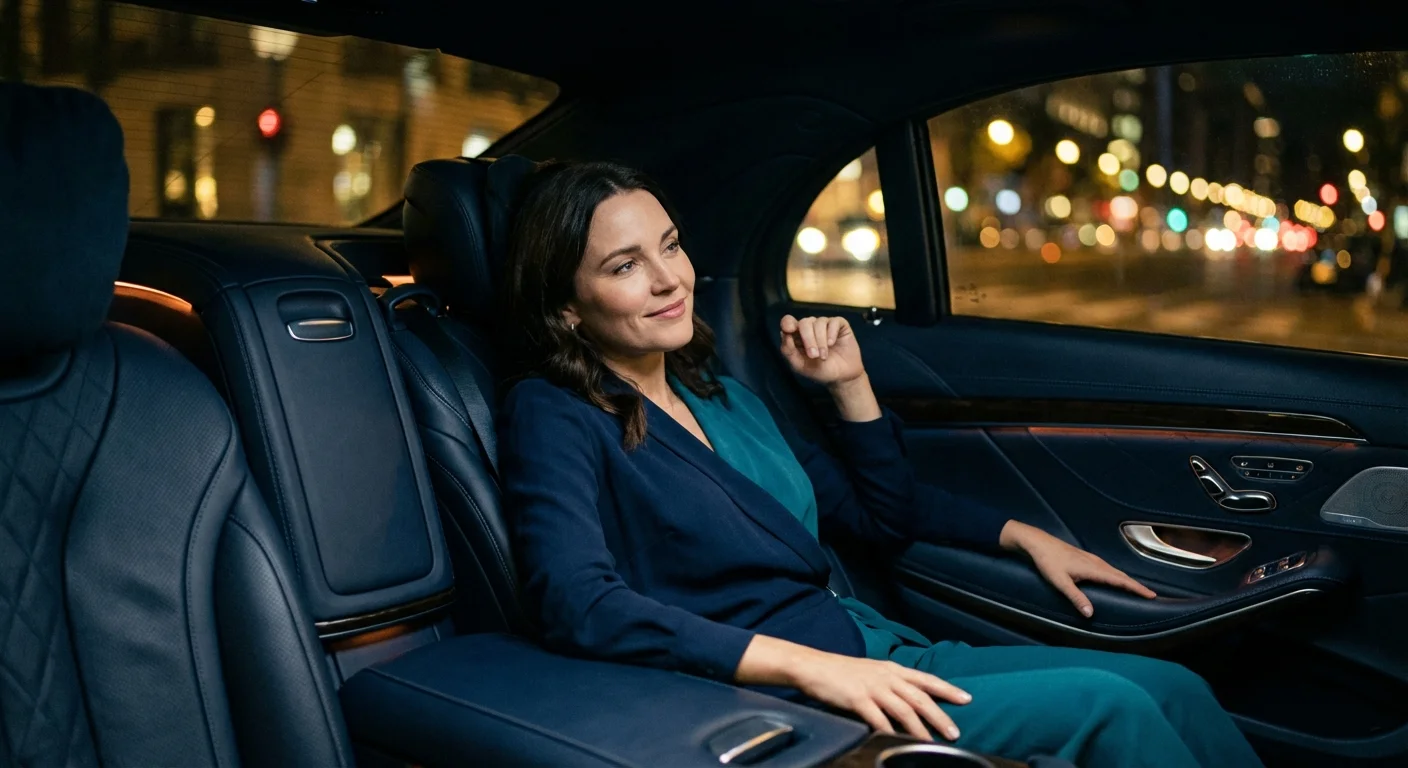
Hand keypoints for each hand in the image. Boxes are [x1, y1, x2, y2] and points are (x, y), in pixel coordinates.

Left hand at [779, 315, 864, 385]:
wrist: (842, 377)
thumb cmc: (819, 371)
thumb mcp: (800, 365)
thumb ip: (788, 350)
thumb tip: (783, 333)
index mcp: (797, 335)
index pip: (788, 322)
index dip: (788, 323)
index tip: (789, 330)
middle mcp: (810, 326)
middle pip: (804, 322)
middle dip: (808, 339)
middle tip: (813, 355)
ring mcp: (825, 324)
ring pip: (819, 322)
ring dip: (820, 341)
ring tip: (823, 356)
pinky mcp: (839, 324)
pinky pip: (833, 322)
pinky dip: (831, 333)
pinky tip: (832, 344)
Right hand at [788, 650, 969, 740]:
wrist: (812, 666)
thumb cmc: (841, 672)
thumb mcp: (871, 672)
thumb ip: (890, 684)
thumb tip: (908, 702)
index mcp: (892, 668)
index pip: (926, 679)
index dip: (947, 689)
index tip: (967, 699)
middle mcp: (886, 676)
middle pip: (920, 697)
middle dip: (940, 715)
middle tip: (955, 732)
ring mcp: (872, 687)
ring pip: (904, 709)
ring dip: (921, 728)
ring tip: (933, 743)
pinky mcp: (857, 698)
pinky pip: (878, 718)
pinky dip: (890, 731)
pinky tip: (898, 743)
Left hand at [1000, 520, 1156, 616]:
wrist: (1038, 543)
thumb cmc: (1048, 562)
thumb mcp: (1061, 582)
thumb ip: (1076, 598)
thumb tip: (1090, 614)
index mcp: (1093, 568)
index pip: (1120, 580)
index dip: (1137, 588)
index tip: (1151, 595)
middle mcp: (1096, 562)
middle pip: (1121, 575)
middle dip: (1136, 585)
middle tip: (1151, 595)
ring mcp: (1091, 559)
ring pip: (1114, 571)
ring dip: (1127, 580)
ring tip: (1137, 589)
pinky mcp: (1086, 558)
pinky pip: (1107, 568)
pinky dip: (1117, 575)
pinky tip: (1115, 579)